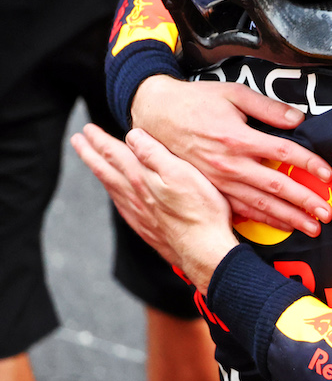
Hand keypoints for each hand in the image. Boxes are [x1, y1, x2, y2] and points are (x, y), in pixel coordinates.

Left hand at [71, 125, 236, 294]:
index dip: (99, 140)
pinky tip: (115, 193)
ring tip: (90, 161)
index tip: (87, 130)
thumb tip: (133, 135)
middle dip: (90, 153)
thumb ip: (155, 154)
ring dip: (98, 171)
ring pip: (111, 187)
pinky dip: (112, 193)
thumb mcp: (182, 173)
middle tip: (77, 140)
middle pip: (106, 170)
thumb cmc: (201, 210)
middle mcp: (134, 195)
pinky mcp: (145, 227)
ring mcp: (138, 213)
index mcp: (141, 179)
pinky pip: (120, 205)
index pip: (114, 154)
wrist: (204, 250)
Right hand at [131, 75, 331, 235]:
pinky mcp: (209, 189)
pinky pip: (238, 209)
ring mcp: (218, 180)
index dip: (308, 164)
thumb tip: (298, 118)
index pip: (283, 153)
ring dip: (286, 218)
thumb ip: (268, 108)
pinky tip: (278, 226)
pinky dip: (260, 220)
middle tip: (325, 215)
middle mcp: (229, 164)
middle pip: (275, 187)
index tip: (326, 174)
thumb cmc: (195, 101)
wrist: (154, 113)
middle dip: (303, 202)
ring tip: (309, 228)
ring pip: (258, 205)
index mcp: (237, 138)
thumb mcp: (233, 93)